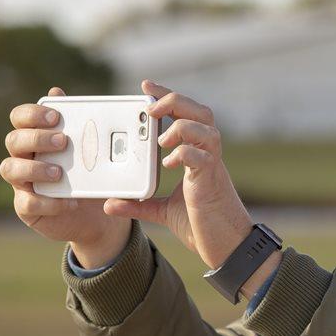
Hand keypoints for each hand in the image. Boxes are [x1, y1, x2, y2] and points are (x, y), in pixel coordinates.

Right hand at [1, 87, 130, 267]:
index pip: (20, 118)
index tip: (55, 116)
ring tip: (59, 172)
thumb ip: (75, 124)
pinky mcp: (27, 207)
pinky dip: (48, 202)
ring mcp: (22, 183)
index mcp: (36, 138)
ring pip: (10, 169)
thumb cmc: (90, 174)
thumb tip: (57, 91)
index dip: (32, 114)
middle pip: (13, 140)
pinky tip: (70, 201)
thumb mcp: (90, 150)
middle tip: (63, 141)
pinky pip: (27, 203)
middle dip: (37, 138)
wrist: (97, 213)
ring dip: (34, 168)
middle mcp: (23, 157)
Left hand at [103, 80, 252, 268]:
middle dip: (175, 101)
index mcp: (197, 155)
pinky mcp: (212, 180)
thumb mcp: (161, 212)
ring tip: (160, 139)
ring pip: (206, 127)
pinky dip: (185, 153)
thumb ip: (138, 204)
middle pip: (200, 111)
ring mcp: (212, 166)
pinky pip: (203, 156)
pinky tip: (169, 163)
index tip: (146, 87)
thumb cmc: (201, 226)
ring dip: (181, 125)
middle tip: (150, 108)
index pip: (185, 115)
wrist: (227, 248)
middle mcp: (207, 155)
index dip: (167, 97)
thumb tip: (108, 203)